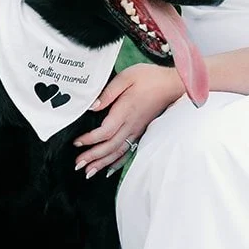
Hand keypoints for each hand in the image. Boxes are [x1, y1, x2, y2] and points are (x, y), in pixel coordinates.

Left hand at [74, 63, 182, 178]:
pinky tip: (109, 169)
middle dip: (93, 157)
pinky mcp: (140, 131)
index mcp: (125, 111)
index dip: (90, 140)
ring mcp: (137, 130)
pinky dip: (118, 162)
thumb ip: (108, 92)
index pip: (105, 132)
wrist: (172, 84)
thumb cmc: (150, 78)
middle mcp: (131, 124)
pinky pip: (128, 151)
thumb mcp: (126, 77)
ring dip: (103, 163)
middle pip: (110, 146)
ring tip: (89, 172)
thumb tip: (93, 106)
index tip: (76, 143)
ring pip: (118, 152)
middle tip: (78, 164)